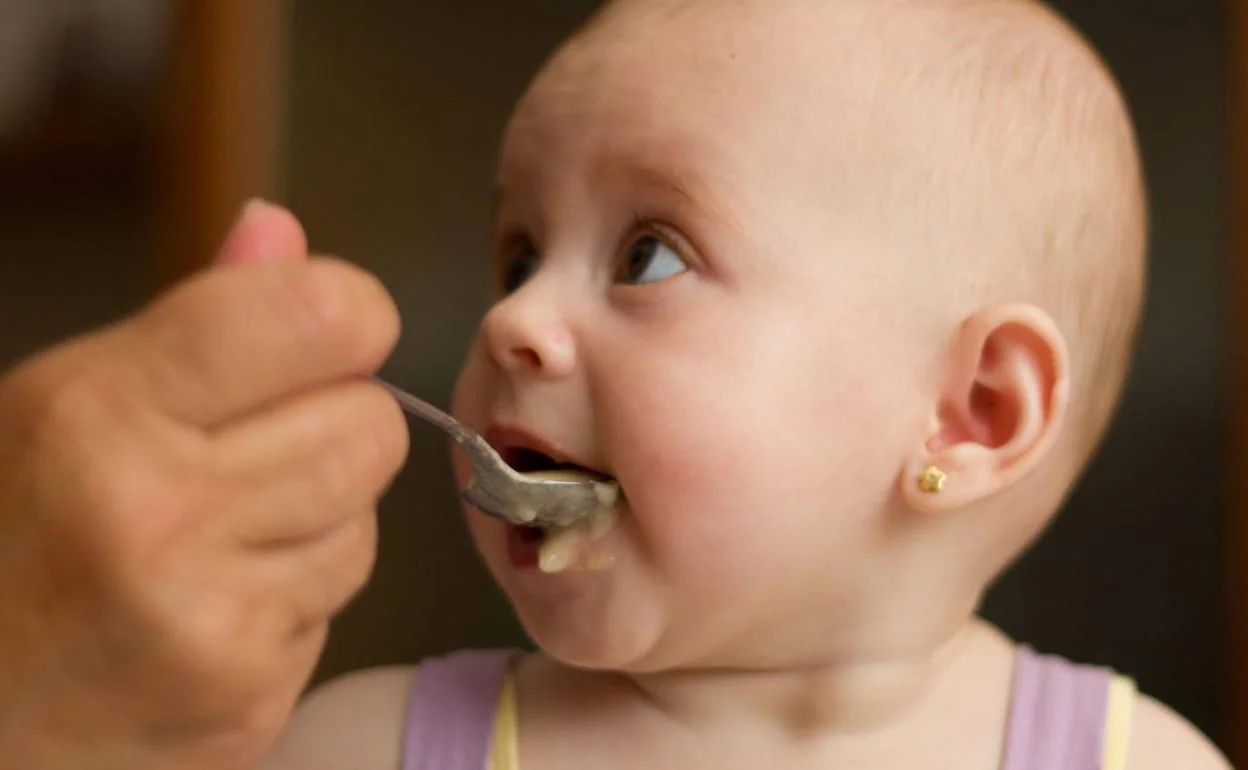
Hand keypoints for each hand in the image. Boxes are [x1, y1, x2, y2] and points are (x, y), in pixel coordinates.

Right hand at [0, 202, 408, 769]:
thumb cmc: (7, 545)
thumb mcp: (58, 407)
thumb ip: (190, 319)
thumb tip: (280, 230)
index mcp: (99, 410)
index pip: (321, 317)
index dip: (348, 315)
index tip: (328, 330)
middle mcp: (157, 511)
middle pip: (371, 422)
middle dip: (336, 424)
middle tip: (252, 451)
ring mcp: (208, 616)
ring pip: (367, 516)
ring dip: (321, 517)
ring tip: (222, 538)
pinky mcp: (248, 697)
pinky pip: (340, 604)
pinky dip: (299, 596)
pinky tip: (218, 604)